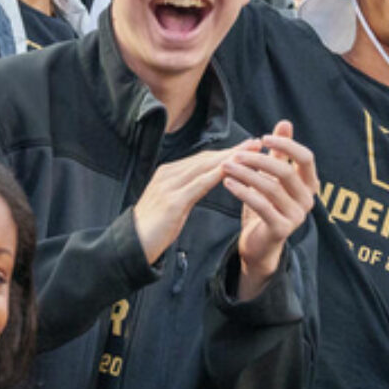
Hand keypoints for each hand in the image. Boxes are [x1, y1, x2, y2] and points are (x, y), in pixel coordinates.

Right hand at [131, 145, 240, 265]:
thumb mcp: (172, 204)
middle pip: (206, 158)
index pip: (202, 159)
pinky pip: (200, 185)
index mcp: (168, 173)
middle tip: (256, 143)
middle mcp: (168, 174)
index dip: (226, 152)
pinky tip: (233, 170)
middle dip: (233, 151)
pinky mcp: (172, 201)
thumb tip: (203, 183)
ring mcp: (169, 186)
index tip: (246, 147)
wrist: (132, 246)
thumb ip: (186, 191)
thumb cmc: (153, 228)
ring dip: (231, 158)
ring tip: (251, 153)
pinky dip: (217, 175)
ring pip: (205, 167)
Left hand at [225, 121, 318, 298]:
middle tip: (236, 154)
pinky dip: (242, 192)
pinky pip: (261, 205)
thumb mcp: (274, 176)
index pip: (306, 157)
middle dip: (259, 159)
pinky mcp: (281, 229)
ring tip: (226, 166)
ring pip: (270, 188)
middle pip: (286, 171)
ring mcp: (297, 216)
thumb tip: (285, 122)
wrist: (259, 243)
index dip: (286, 145)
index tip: (262, 137)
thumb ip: (281, 152)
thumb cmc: (267, 205)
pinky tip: (228, 183)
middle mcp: (308, 200)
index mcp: (310, 184)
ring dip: (246, 174)